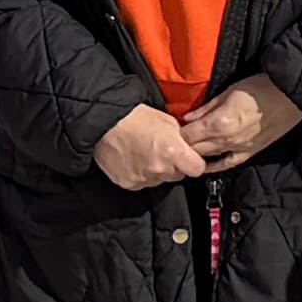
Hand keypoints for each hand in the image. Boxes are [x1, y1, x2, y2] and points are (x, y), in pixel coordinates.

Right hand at [92, 101, 209, 189]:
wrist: (104, 124)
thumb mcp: (168, 121)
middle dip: (175, 166)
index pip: (197, 169)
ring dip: (158, 171)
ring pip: (160, 180)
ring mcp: (143, 179)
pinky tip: (135, 160)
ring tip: (146, 153)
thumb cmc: (134, 118)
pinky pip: (142, 183)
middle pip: (178, 176)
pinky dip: (141, 174)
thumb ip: (181, 139)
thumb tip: (186, 147)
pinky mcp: (128, 183)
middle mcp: (160, 169)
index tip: (191, 158)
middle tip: (165, 152)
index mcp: (174, 153)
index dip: (195, 163)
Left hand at [182, 77, 299, 169]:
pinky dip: (214, 166)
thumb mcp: (230, 91)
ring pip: (208, 158)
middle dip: (183, 146)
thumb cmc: (262, 88)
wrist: (291, 96)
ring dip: (196, 154)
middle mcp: (225, 140)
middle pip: (194, 149)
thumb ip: (207, 107)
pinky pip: (227, 164)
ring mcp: (238, 148)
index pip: (187, 135)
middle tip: (175, 141)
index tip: (171, 130)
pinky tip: (206, 165)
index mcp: (218, 123)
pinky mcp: (250, 152)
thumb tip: (188, 117)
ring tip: (187, 150)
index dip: (176, 134)